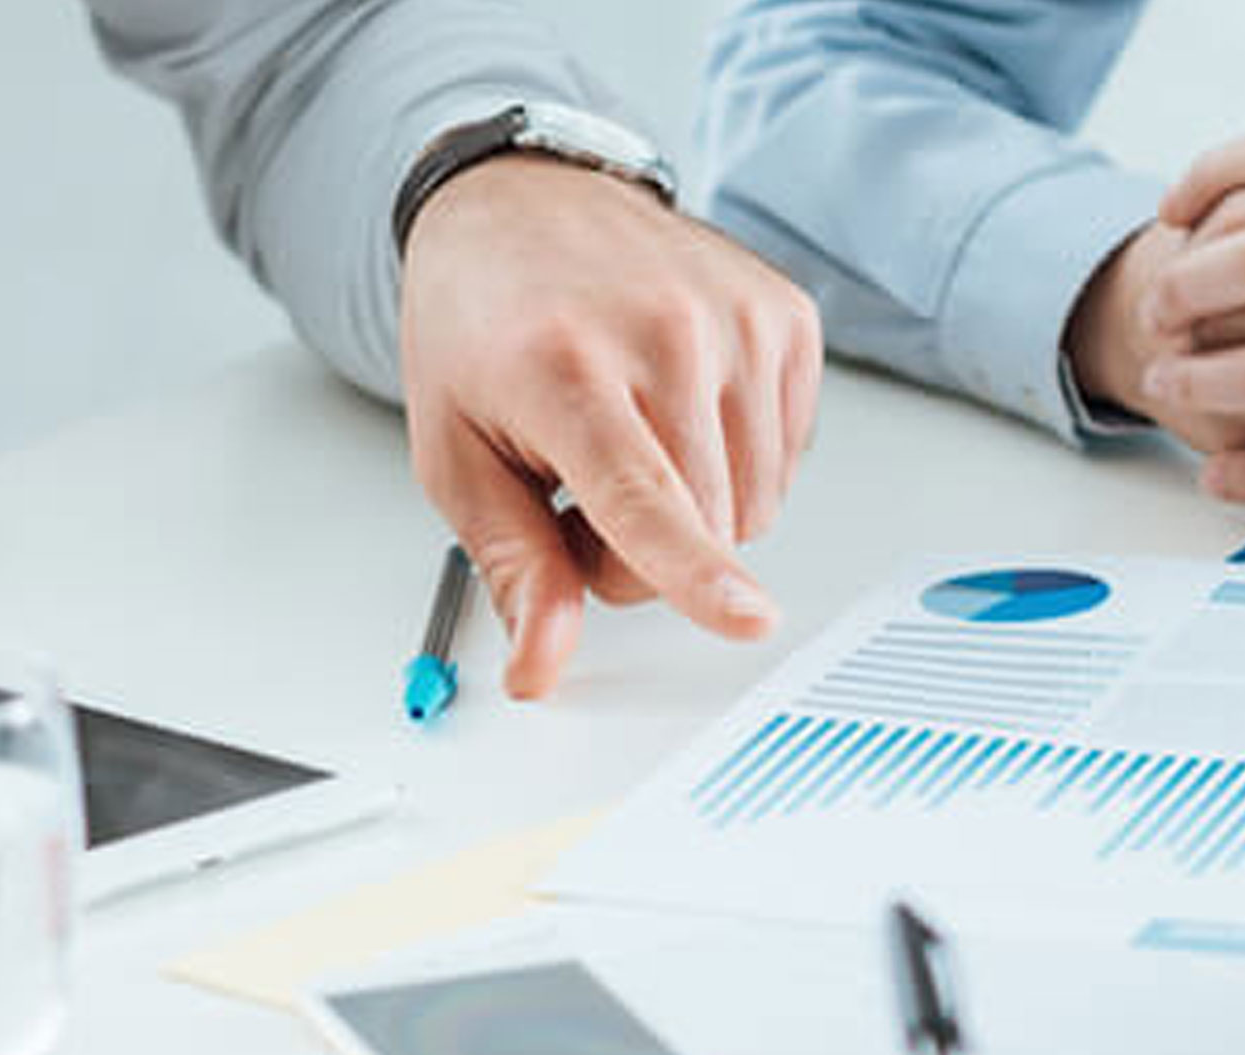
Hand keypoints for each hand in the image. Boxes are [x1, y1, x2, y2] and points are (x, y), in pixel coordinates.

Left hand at [401, 156, 823, 697]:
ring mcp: (738, 316)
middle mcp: (666, 331)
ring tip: (627, 449)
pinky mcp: (786, 315)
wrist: (522, 202)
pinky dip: (735, 465)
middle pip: (703, 528)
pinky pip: (786, 455)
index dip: (694, 572)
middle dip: (638, 558)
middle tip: (576, 502)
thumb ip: (512, 566)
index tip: (747, 617)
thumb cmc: (481, 328)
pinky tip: (680, 416)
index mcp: (568, 367)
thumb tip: (543, 663)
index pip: (645, 496)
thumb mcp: (459, 458)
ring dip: (693, 516)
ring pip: (754, 504)